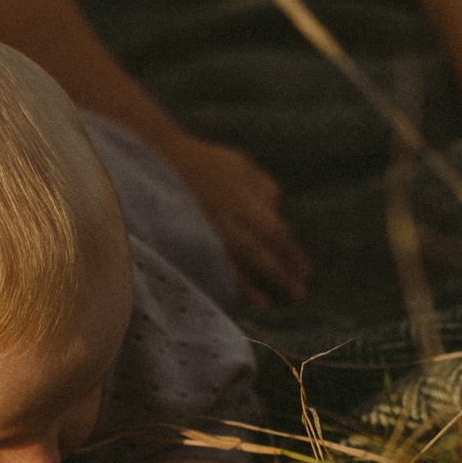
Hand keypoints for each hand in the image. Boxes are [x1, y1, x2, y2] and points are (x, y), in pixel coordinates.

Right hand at [164, 135, 308, 307]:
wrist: (156, 159)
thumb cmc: (202, 161)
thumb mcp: (239, 164)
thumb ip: (263, 186)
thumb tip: (277, 208)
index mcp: (243, 200)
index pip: (275, 232)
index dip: (291, 253)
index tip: (305, 271)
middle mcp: (226, 219)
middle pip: (257, 253)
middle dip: (278, 275)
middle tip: (298, 295)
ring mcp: (204, 231)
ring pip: (231, 265)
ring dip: (249, 286)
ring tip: (264, 304)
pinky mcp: (185, 239)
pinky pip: (205, 264)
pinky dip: (219, 280)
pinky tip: (228, 294)